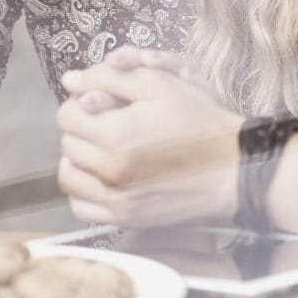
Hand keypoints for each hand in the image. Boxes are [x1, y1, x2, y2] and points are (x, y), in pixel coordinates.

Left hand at [56, 53, 243, 227]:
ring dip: (79, 158)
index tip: (97, 103)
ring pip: (69, 175)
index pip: (66, 116)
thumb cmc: (199, 122)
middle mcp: (110, 171)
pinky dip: (85, 190)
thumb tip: (70, 80)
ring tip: (101, 148)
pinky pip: (81, 206)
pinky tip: (103, 176)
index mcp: (116, 135)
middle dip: (81, 129)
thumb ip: (111, 78)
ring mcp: (116, 200)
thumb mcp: (161, 85)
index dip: (80, 103)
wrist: (231, 170)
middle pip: (67, 144)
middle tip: (104, 123)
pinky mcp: (124, 219)